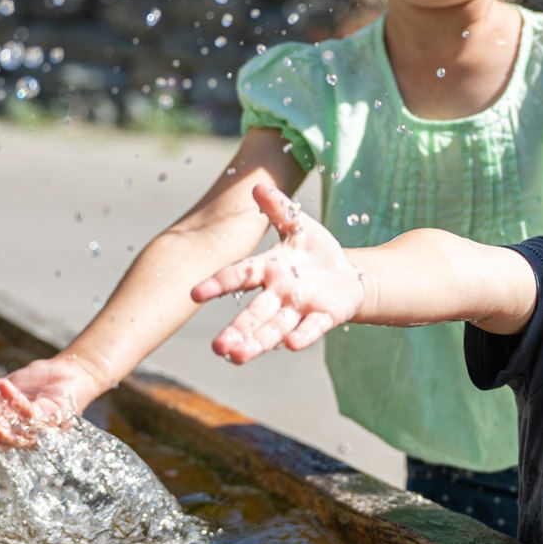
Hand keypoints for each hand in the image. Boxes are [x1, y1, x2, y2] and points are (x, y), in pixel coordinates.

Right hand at [0, 353, 108, 452]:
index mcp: (8, 435)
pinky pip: (30, 413)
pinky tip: (2, 384)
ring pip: (11, 437)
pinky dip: (15, 399)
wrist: (65, 372)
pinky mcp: (53, 420)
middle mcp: (23, 440)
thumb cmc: (32, 385)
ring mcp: (38, 434)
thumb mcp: (0, 393)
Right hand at [191, 182, 363, 363]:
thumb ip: (278, 209)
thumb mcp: (299, 225)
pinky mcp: (324, 317)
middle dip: (237, 330)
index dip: (218, 284)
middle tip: (218, 348)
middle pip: (254, 314)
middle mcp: (280, 294)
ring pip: (275, 328)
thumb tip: (257, 187)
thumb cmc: (315, 251)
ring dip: (258, 342)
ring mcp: (301, 308)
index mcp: (269, 269)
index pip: (240, 276)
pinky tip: (289, 346)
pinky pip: (311, 329)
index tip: (195, 294)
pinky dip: (302, 337)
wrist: (347, 274)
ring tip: (238, 356)